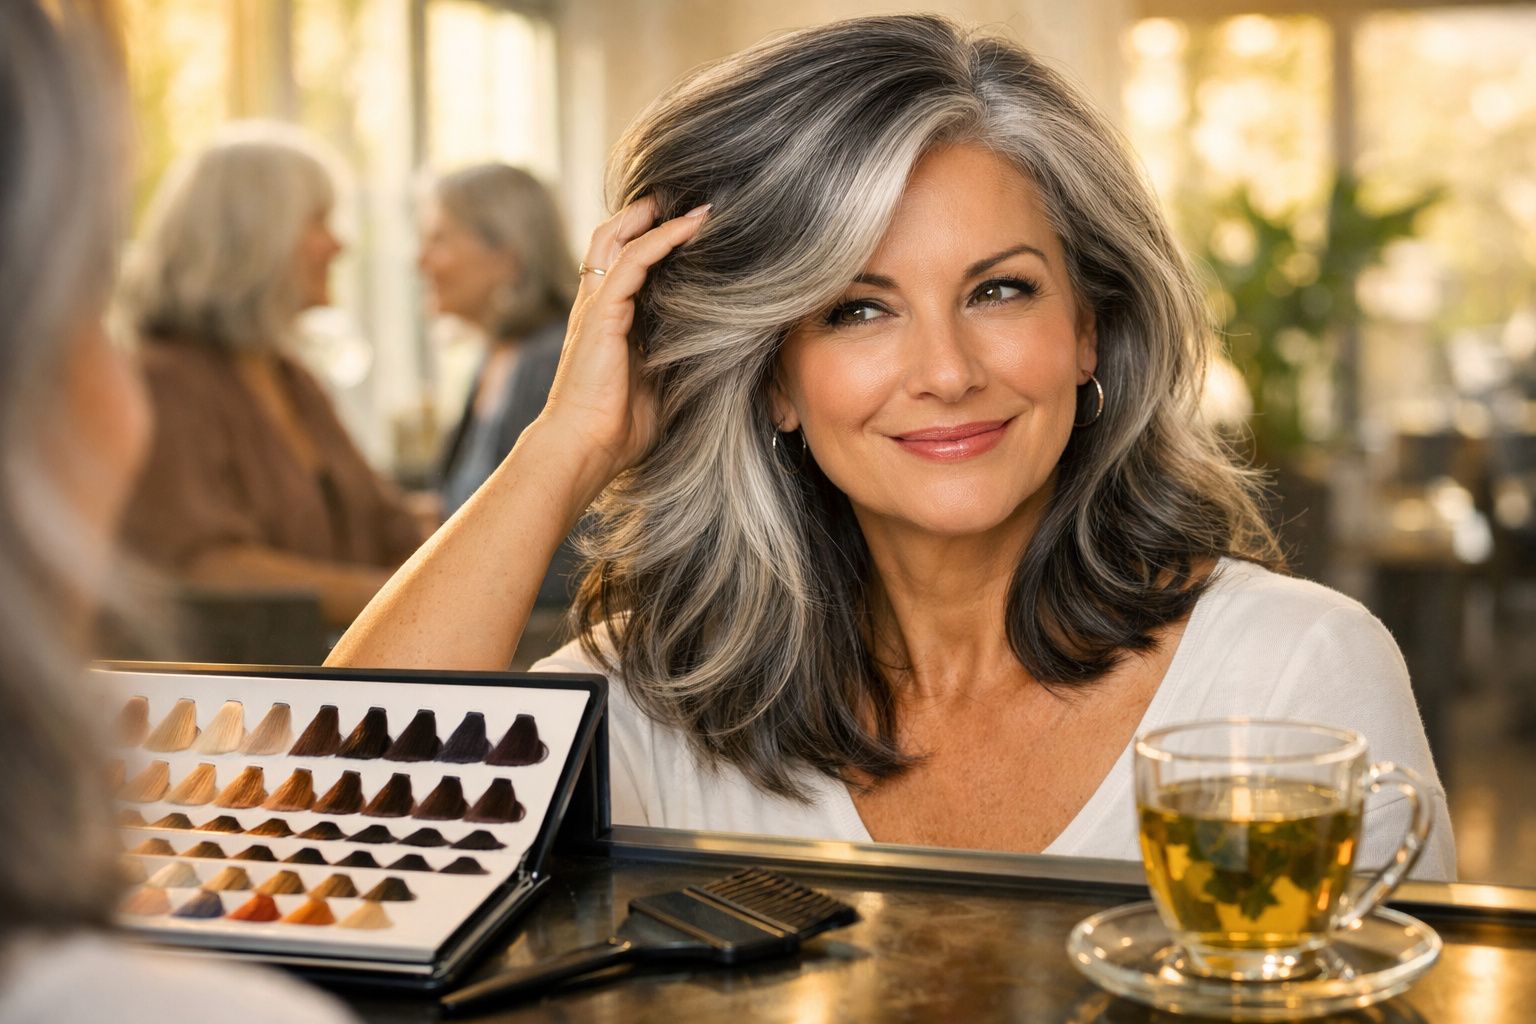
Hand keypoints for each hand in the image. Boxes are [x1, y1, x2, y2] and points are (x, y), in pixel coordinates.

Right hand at [536, 196, 709, 493]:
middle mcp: (597, 305)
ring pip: (619, 238)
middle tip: (686, 198)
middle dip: (646, 214)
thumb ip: (676, 357)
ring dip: (657, 216)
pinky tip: (689, 226)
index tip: (689, 227)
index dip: (650, 240)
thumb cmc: (620, 430)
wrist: (584, 449)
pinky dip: (662, 238)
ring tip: (696, 204)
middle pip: (613, 238)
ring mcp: (595, 306)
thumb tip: (717, 347)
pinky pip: (632, 261)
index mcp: (608, 321)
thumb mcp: (659, 384)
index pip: (624, 264)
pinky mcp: (600, 312)